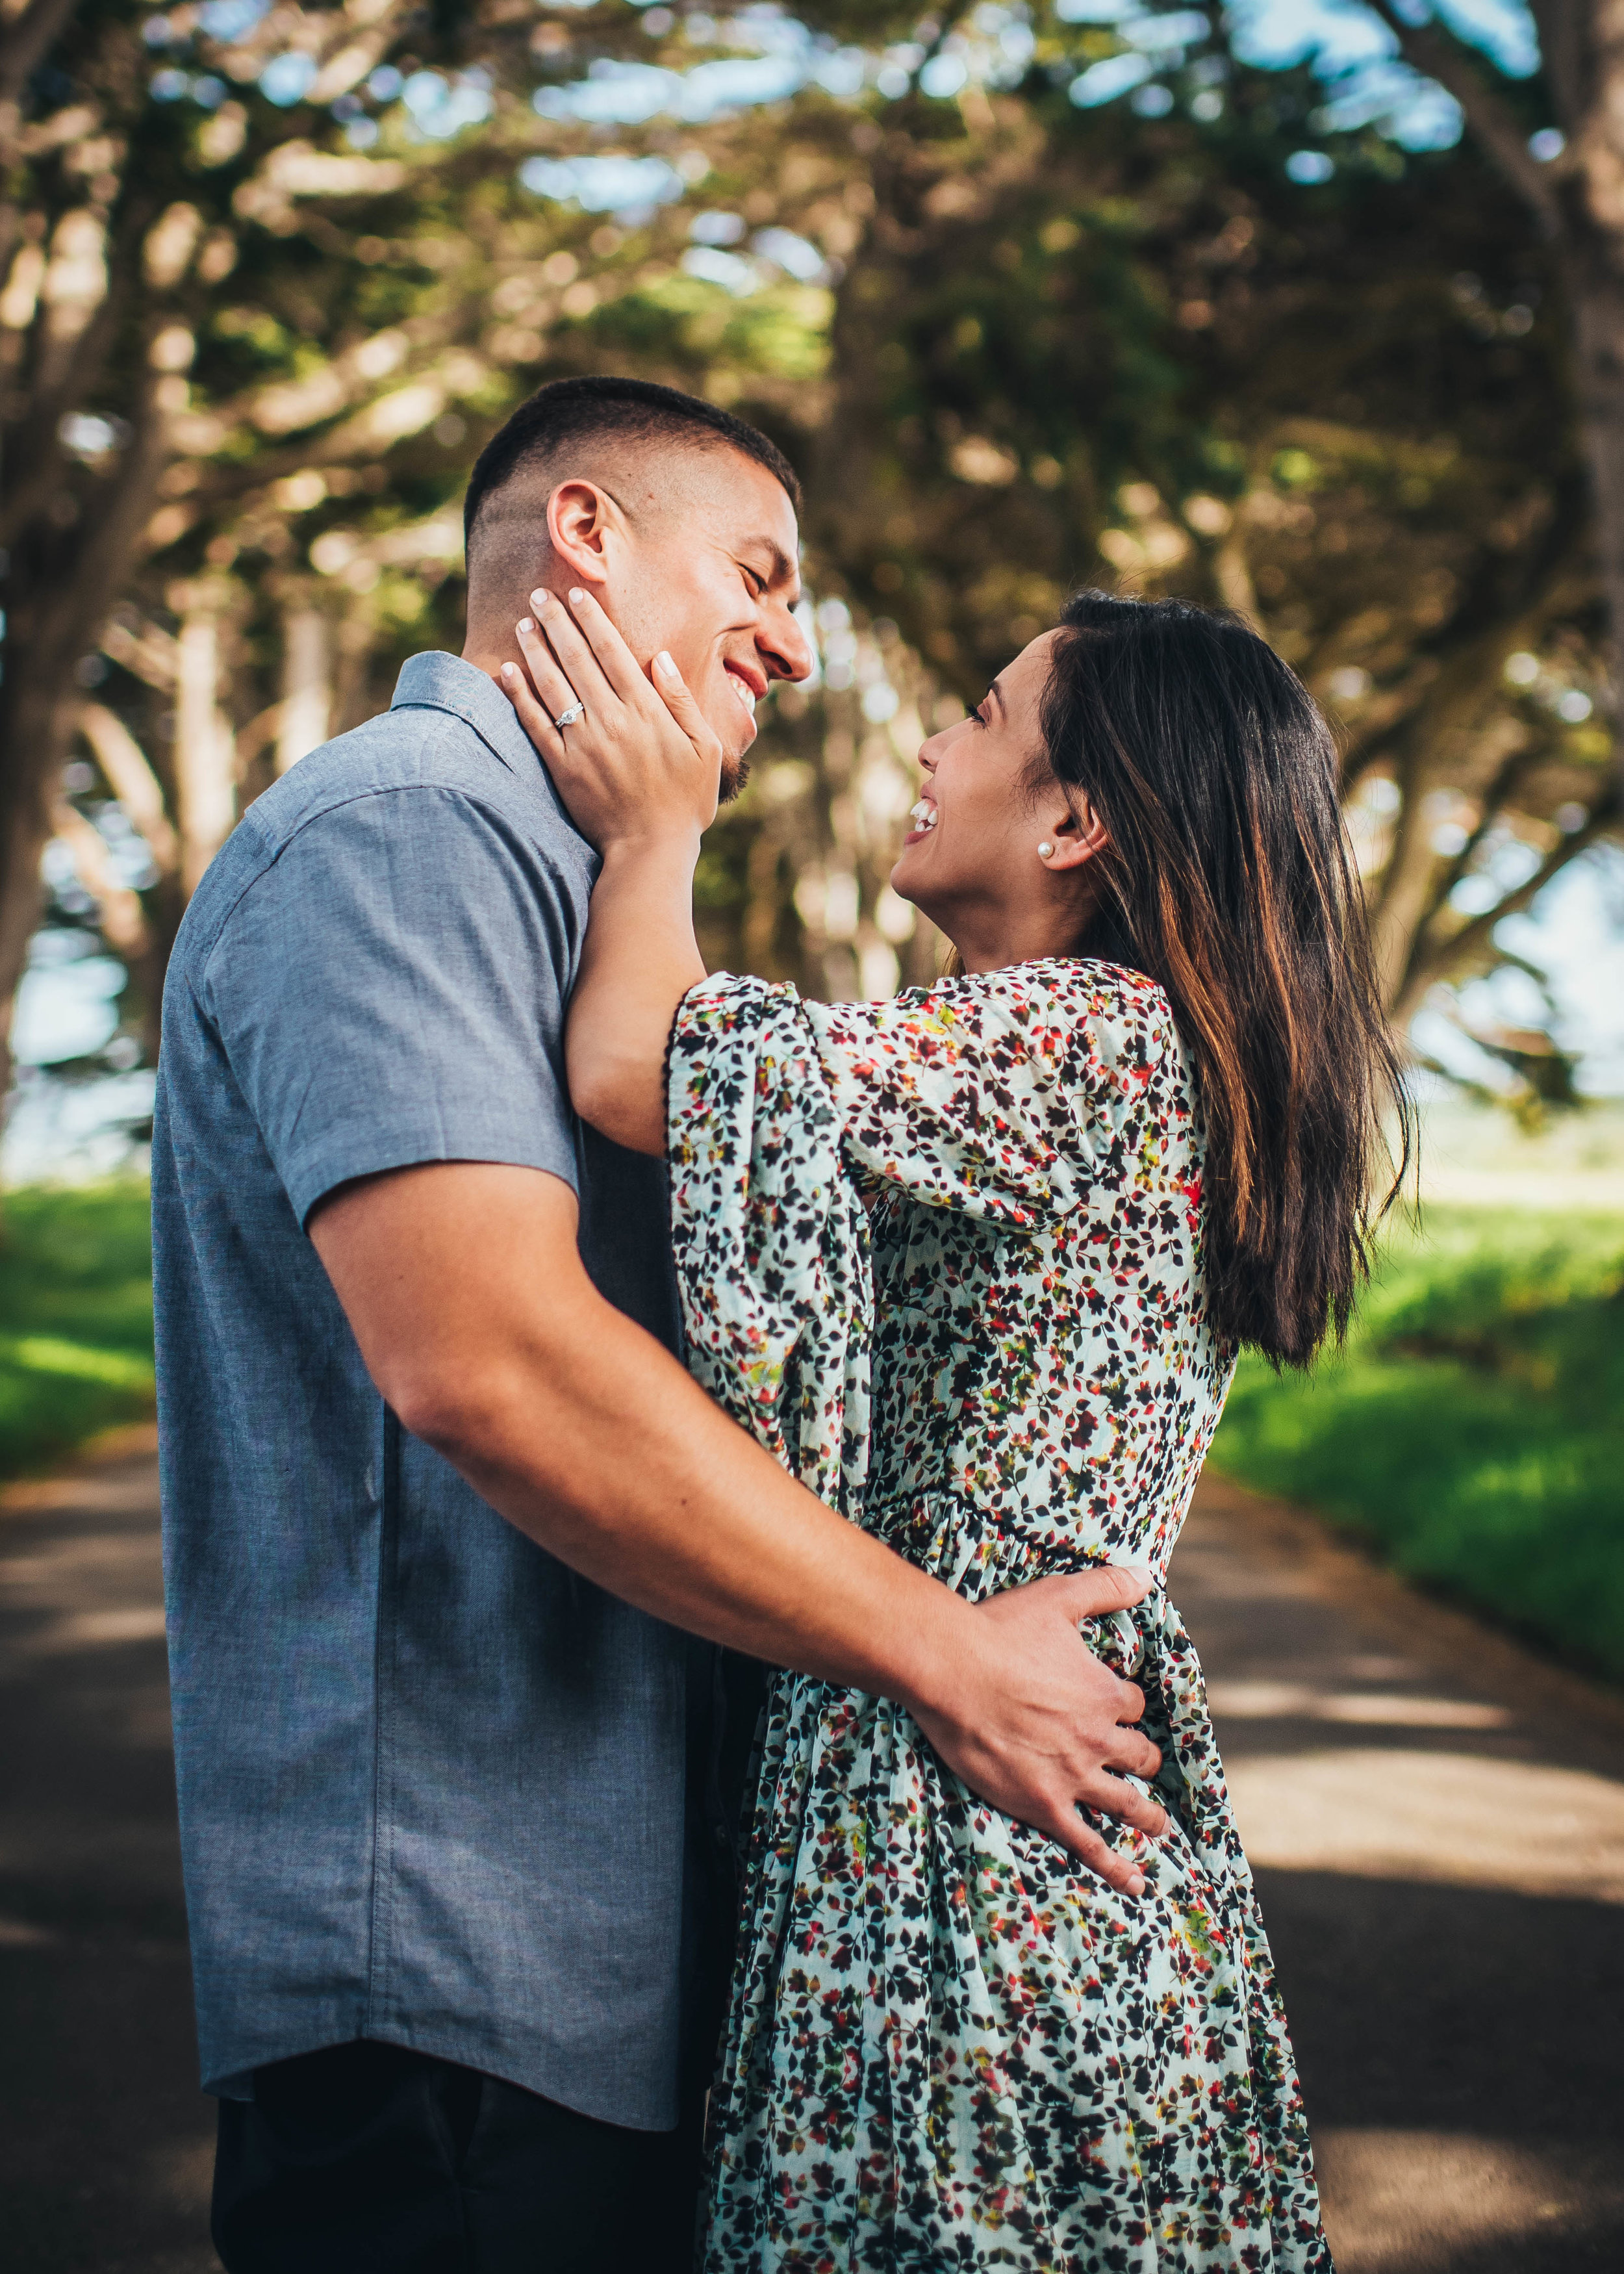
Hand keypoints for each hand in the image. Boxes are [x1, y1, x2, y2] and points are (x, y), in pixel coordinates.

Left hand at [499, 588, 723, 854]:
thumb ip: (682, 701)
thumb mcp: (705, 749)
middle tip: (539, 595)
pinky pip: (535, 723)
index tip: (576, 595)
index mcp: (645, 711)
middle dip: (556, 622)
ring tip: (523, 623)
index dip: (591, 619)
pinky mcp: (562, 767)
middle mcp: (610, 719)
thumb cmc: (686, 802)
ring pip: (552, 684)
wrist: (651, 850)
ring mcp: (582, 743)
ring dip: (535, 649)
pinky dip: (519, 695)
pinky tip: (508, 671)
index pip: (611, 652)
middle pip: (577, 659)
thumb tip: (660, 658)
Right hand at [908, 1565, 1168, 1895]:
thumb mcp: (1059, 1598)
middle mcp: (1098, 1739)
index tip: (1113, 1704)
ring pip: (1128, 1805)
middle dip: (1144, 1759)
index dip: (1122, 1703)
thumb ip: (1106, 1587)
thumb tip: (1146, 1575)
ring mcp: (1073, 1777)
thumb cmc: (1000, 1630)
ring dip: (1148, 1816)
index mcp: (1103, 1693)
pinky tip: (1136, 1882)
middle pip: (1140, 1756)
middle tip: (1143, 1766)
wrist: (950, 1670)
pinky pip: (1089, 1843)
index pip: (1131, 1704)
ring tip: (1158, 1827)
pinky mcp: (1044, 1805)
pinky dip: (1115, 1866)